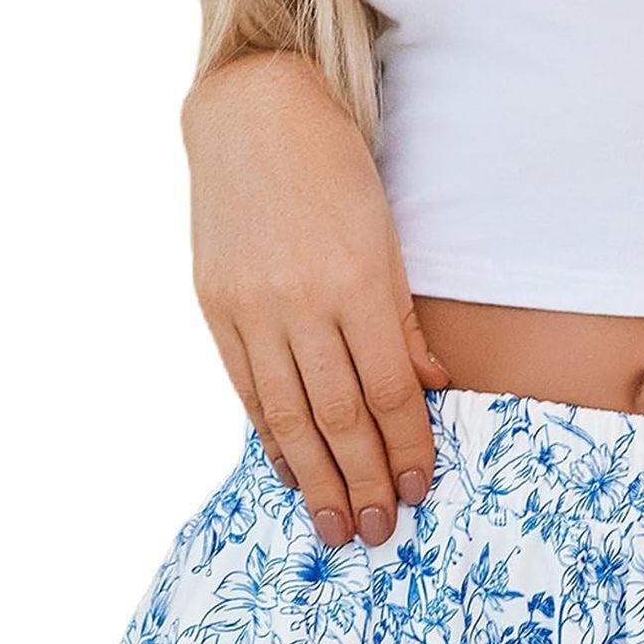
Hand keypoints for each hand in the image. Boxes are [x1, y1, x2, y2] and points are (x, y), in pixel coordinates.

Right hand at [181, 50, 449, 548]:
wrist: (252, 111)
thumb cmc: (334, 172)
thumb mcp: (386, 238)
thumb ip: (402, 321)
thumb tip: (429, 390)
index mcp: (354, 284)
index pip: (389, 393)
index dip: (407, 450)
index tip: (419, 491)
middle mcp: (299, 303)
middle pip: (340, 418)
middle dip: (363, 483)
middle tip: (379, 533)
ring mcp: (250, 309)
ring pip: (290, 418)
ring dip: (318, 481)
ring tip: (337, 526)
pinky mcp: (214, 308)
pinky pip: (248, 392)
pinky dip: (272, 440)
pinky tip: (292, 474)